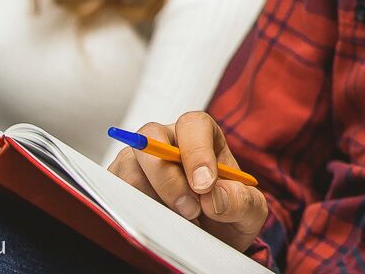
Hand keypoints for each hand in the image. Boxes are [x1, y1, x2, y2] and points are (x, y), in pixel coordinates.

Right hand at [107, 113, 267, 252]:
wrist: (210, 239)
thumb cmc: (228, 216)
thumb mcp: (249, 211)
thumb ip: (241, 201)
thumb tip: (214, 197)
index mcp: (203, 136)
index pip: (194, 125)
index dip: (197, 152)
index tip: (205, 185)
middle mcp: (167, 141)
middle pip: (152, 138)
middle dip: (169, 178)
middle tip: (190, 211)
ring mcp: (140, 162)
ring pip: (130, 166)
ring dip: (151, 197)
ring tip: (177, 221)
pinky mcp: (120, 185)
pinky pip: (115, 190)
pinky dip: (133, 209)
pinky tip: (156, 222)